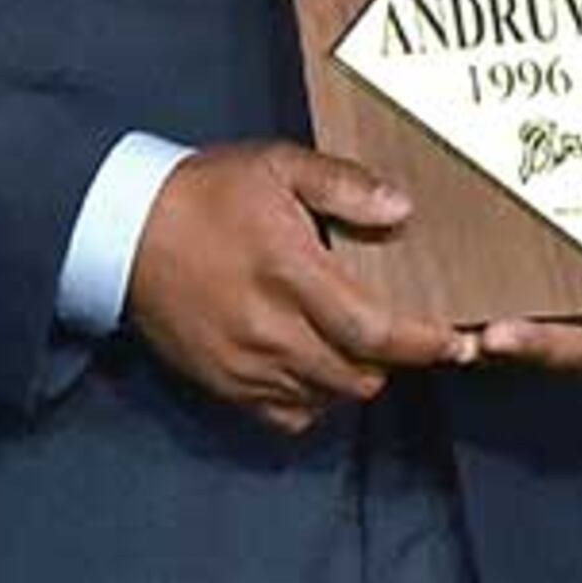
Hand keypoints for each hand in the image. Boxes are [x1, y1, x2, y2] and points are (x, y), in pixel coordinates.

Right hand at [123, 141, 470, 433]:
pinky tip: (316, 369)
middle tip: (407, 337)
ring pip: (327, 398)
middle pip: (359, 375)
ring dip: (355, 379)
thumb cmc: (208, 192)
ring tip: (362, 348)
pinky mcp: (222, 384)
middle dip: (394, 362)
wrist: (124, 230)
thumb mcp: (277, 166)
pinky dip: (312, 401)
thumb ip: (343, 186)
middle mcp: (271, 330)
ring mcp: (245, 365)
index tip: (457, 343)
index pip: (375, 331)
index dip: (424, 344)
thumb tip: (402, 210)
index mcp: (291, 274)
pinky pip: (285, 417)